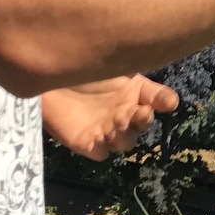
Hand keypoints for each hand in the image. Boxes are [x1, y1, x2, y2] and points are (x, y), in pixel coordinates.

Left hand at [40, 75, 179, 159]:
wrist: (44, 76)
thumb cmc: (79, 65)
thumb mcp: (111, 62)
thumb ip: (133, 72)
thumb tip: (170, 96)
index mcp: (134, 91)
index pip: (158, 98)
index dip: (164, 100)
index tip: (168, 101)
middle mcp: (124, 112)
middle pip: (142, 124)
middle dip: (143, 119)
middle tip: (140, 112)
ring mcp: (106, 129)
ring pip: (125, 141)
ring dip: (125, 133)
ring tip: (119, 120)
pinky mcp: (86, 143)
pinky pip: (102, 151)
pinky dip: (104, 145)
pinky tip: (102, 135)